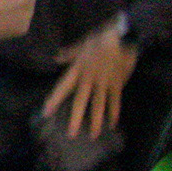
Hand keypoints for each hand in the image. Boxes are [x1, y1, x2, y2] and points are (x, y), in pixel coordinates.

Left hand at [43, 19, 137, 138]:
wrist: (125, 35)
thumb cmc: (101, 37)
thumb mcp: (82, 43)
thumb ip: (69, 53)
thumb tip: (57, 58)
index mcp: (78, 69)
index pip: (63, 86)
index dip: (55, 99)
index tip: (46, 112)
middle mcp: (90, 79)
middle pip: (81, 101)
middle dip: (76, 118)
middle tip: (71, 134)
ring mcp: (104, 82)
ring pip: (100, 104)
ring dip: (97, 121)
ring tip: (94, 135)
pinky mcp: (118, 83)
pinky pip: (115, 100)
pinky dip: (114, 112)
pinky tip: (112, 124)